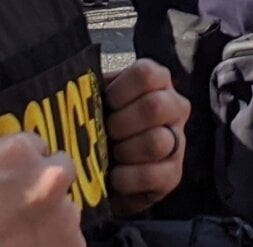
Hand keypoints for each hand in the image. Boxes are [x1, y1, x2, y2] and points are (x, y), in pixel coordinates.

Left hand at [103, 60, 189, 214]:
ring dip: (125, 150)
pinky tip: (114, 176)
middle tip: (106, 132)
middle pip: (155, 107)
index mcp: (156, 81)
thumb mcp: (97, 99)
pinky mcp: (174, 173)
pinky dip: (127, 178)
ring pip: (156, 142)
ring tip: (111, 155)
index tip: (105, 102)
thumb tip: (75, 87)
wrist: (105, 168)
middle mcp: (174, 106)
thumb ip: (92, 89)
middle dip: (121, 123)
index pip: (147, 73)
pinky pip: (153, 175)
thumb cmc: (100, 124)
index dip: (121, 89)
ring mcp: (178, 141)